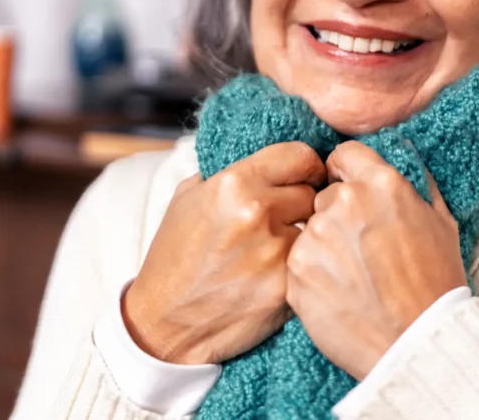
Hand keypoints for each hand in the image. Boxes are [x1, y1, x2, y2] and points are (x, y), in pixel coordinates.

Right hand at [123, 142, 325, 364]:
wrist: (164, 322)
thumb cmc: (176, 257)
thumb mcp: (189, 198)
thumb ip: (228, 170)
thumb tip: (267, 156)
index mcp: (233, 184)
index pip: (298, 155)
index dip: (306, 165)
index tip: (306, 175)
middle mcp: (256, 213)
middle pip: (312, 193)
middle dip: (302, 204)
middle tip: (286, 219)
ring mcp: (274, 252)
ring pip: (315, 230)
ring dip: (302, 237)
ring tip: (275, 250)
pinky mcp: (286, 288)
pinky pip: (309, 263)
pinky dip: (298, 267)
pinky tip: (276, 274)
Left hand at [286, 141, 466, 379]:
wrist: (416, 341)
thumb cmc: (435, 283)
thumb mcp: (441, 221)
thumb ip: (417, 182)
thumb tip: (403, 153)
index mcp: (380, 183)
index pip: (344, 155)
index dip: (347, 173)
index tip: (353, 194)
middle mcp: (343, 202)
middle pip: (325, 196)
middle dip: (339, 216)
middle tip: (362, 249)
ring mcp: (315, 237)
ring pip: (310, 230)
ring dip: (325, 247)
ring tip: (354, 277)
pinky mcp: (296, 271)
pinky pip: (299, 262)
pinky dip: (314, 275)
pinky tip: (340, 293)